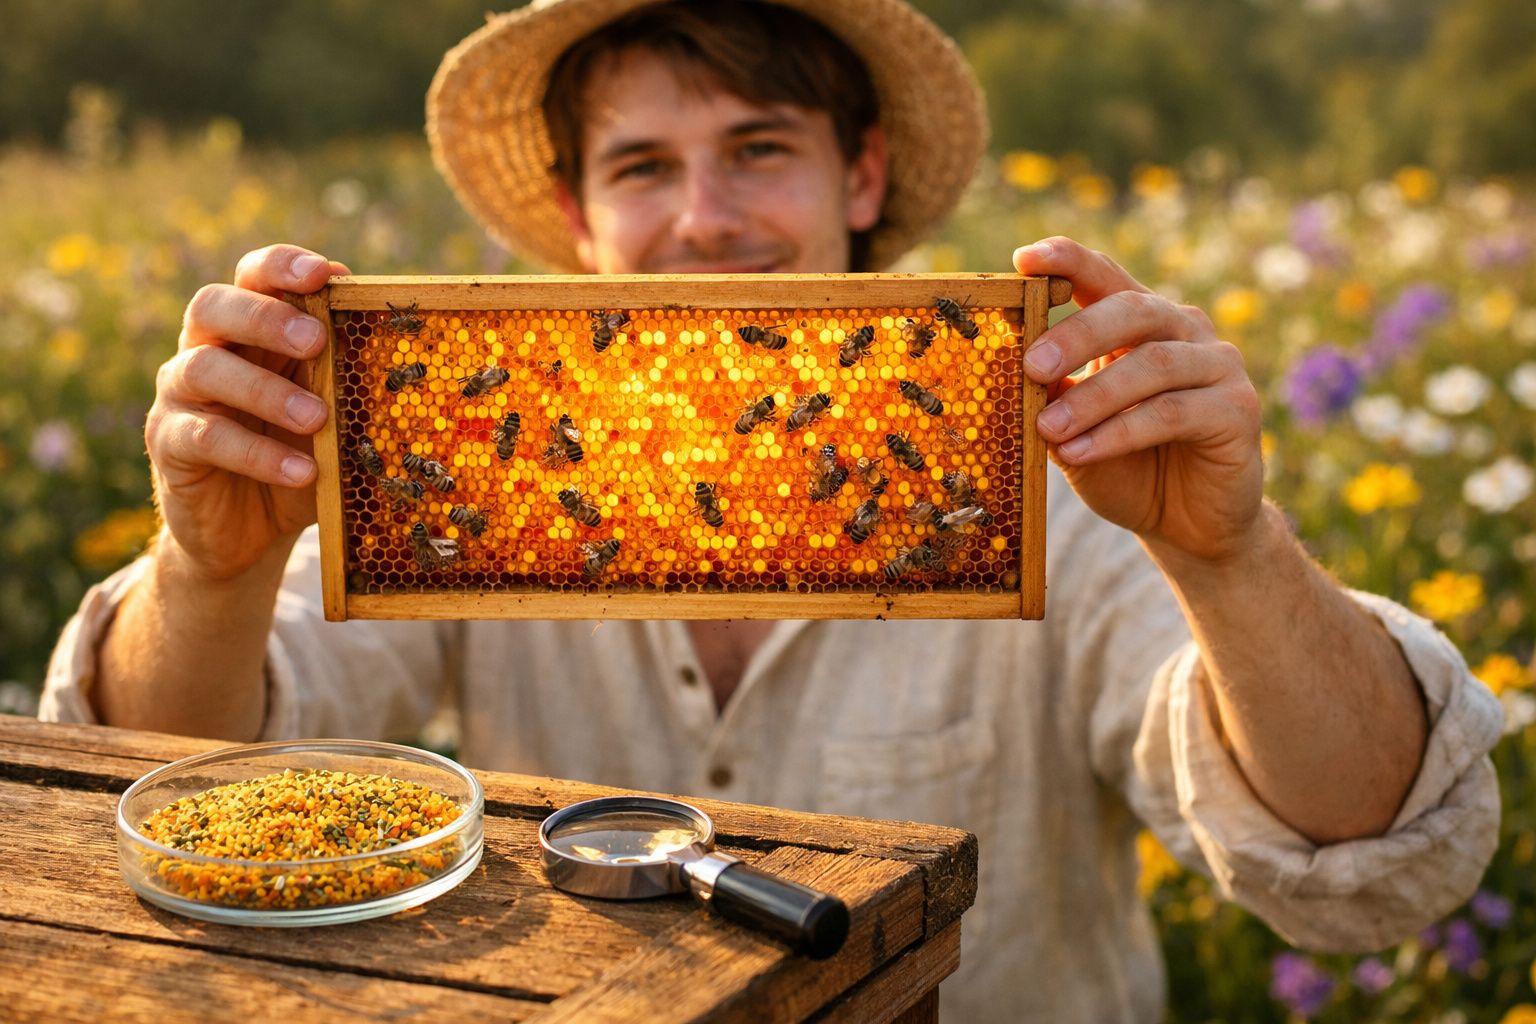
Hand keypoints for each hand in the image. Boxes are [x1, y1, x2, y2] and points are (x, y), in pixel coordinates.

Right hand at [145, 245, 349, 580]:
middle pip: (213, 306)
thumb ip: (353, 380)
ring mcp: (180, 394)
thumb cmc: (300, 457)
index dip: (282, 266)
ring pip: (204, 368)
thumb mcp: (335, 418)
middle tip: (316, 340)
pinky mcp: (169, 443)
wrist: (250, 531)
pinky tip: (302, 471)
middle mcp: (206, 349)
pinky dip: (257, 453)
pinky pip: (205, 436)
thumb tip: (402, 349)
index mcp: (249, 330)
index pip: (253, 276)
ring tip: (317, 419)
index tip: (324, 275)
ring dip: (267, 390)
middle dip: (266, 317)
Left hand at [1013, 237, 1263, 564]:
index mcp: (1141, 323)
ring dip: (1093, 397)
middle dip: (1076, 335)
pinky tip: (1081, 452)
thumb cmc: (1125, 468)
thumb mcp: (1074, 432)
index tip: (1024, 259)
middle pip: (1131, 309)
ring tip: (1047, 429)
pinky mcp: (1237, 410)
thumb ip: (1053, 399)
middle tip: (1032, 366)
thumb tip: (1014, 372)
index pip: (1105, 276)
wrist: (1185, 526)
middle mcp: (1184, 331)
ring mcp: (1217, 366)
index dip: (1068, 260)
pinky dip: (1119, 432)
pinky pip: (1172, 413)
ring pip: (1152, 364)